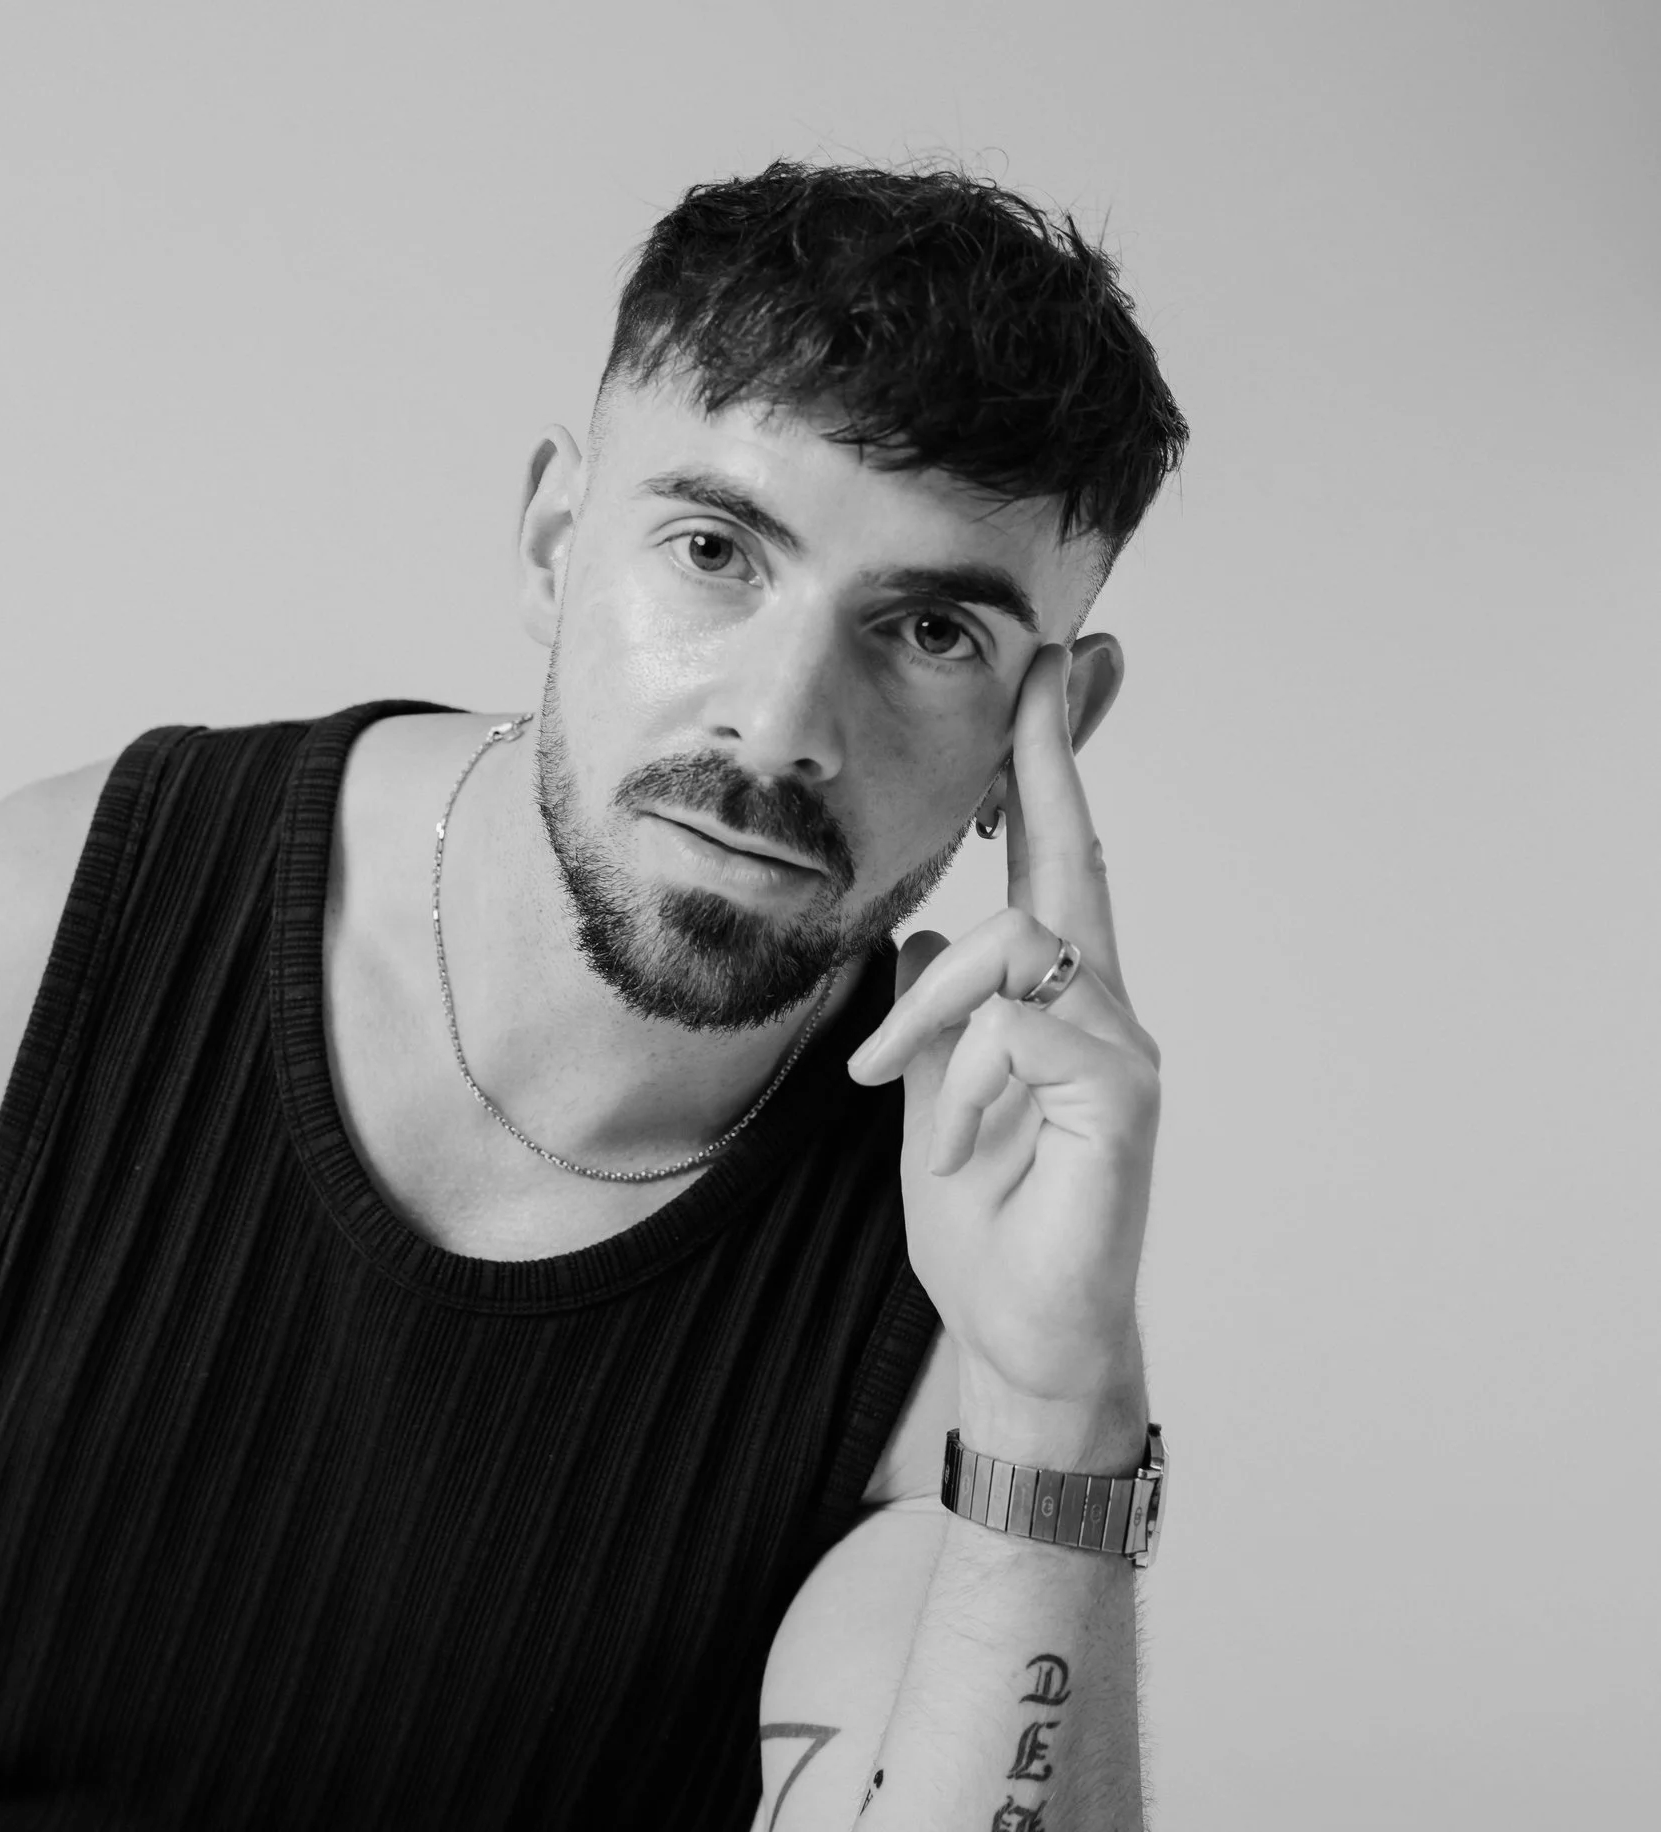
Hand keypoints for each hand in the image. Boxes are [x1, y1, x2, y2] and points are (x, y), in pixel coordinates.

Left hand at [846, 642, 1158, 1470]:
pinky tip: (956, 1132)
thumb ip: (931, 1020)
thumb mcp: (928, 1099)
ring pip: (1024, 946)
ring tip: (881, 1083)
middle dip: (1049, 764)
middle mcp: (1100, 1011)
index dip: (1042, 775)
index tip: (1040, 680)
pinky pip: (1026, 1027)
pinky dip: (968, 1069)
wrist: (1018, 1332)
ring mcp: (1121, 1050)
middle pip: (1072, 866)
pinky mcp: (1124, 1099)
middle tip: (1039, 674)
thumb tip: (922, 940)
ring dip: (930, 1009)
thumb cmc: (984, 1220)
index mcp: (1051, 1005)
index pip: (1051, 869)